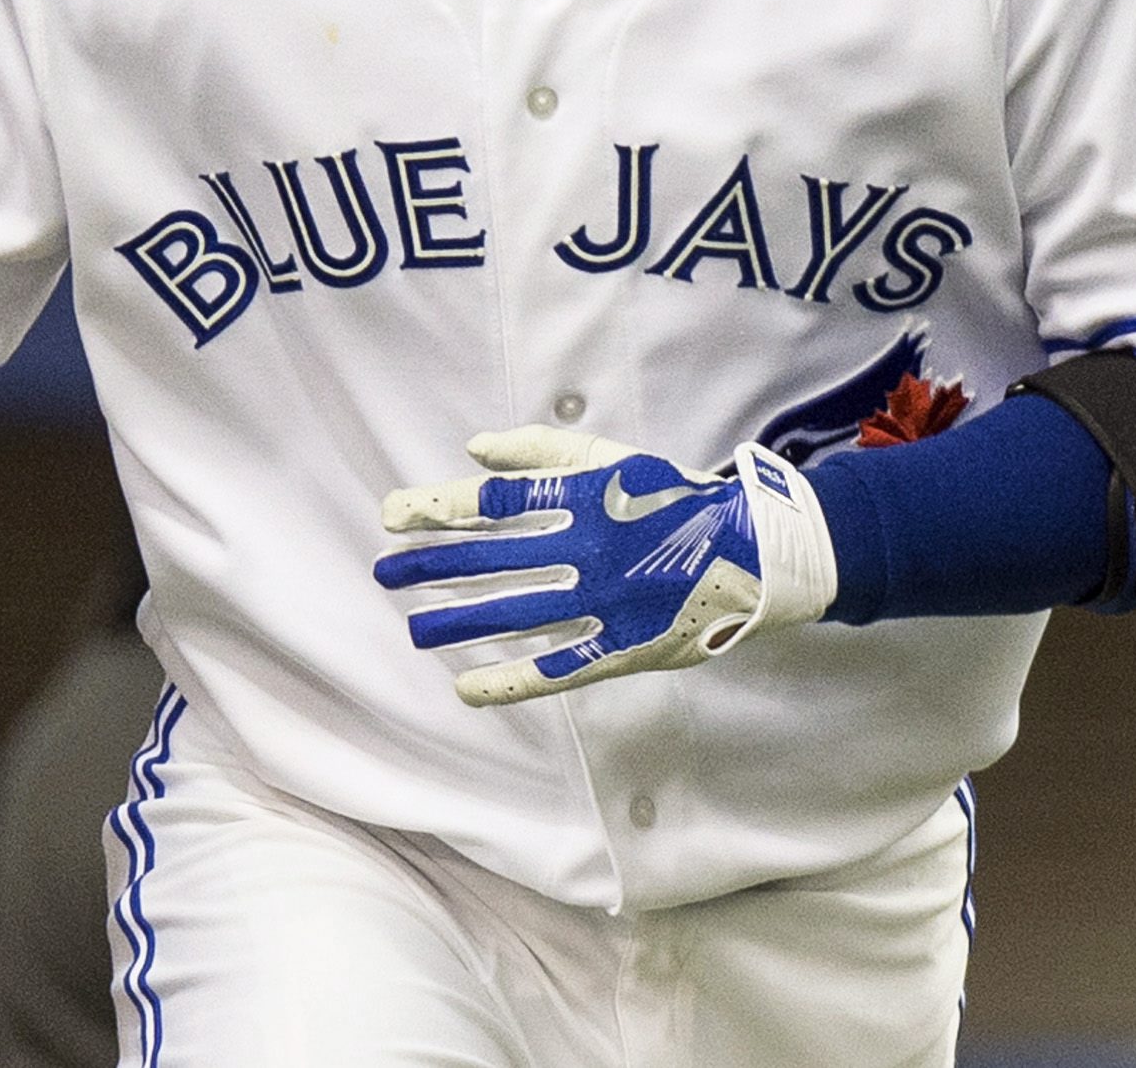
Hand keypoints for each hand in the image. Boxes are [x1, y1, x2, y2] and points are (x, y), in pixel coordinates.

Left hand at [374, 428, 835, 706]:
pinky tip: (467, 687)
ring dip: (459, 622)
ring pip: (516, 614)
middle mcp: (588, 549)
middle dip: (431, 567)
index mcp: (583, 498)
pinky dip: (511, 680)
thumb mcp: (612, 460)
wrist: (751, 552)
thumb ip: (541, 451)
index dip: (439, 509)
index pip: (494, 503)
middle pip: (493, 560)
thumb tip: (473, 448)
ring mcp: (605, 602)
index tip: (393, 517)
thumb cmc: (670, 500)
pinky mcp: (623, 647)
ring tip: (413, 630)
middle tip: (384, 574)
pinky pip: (558, 668)